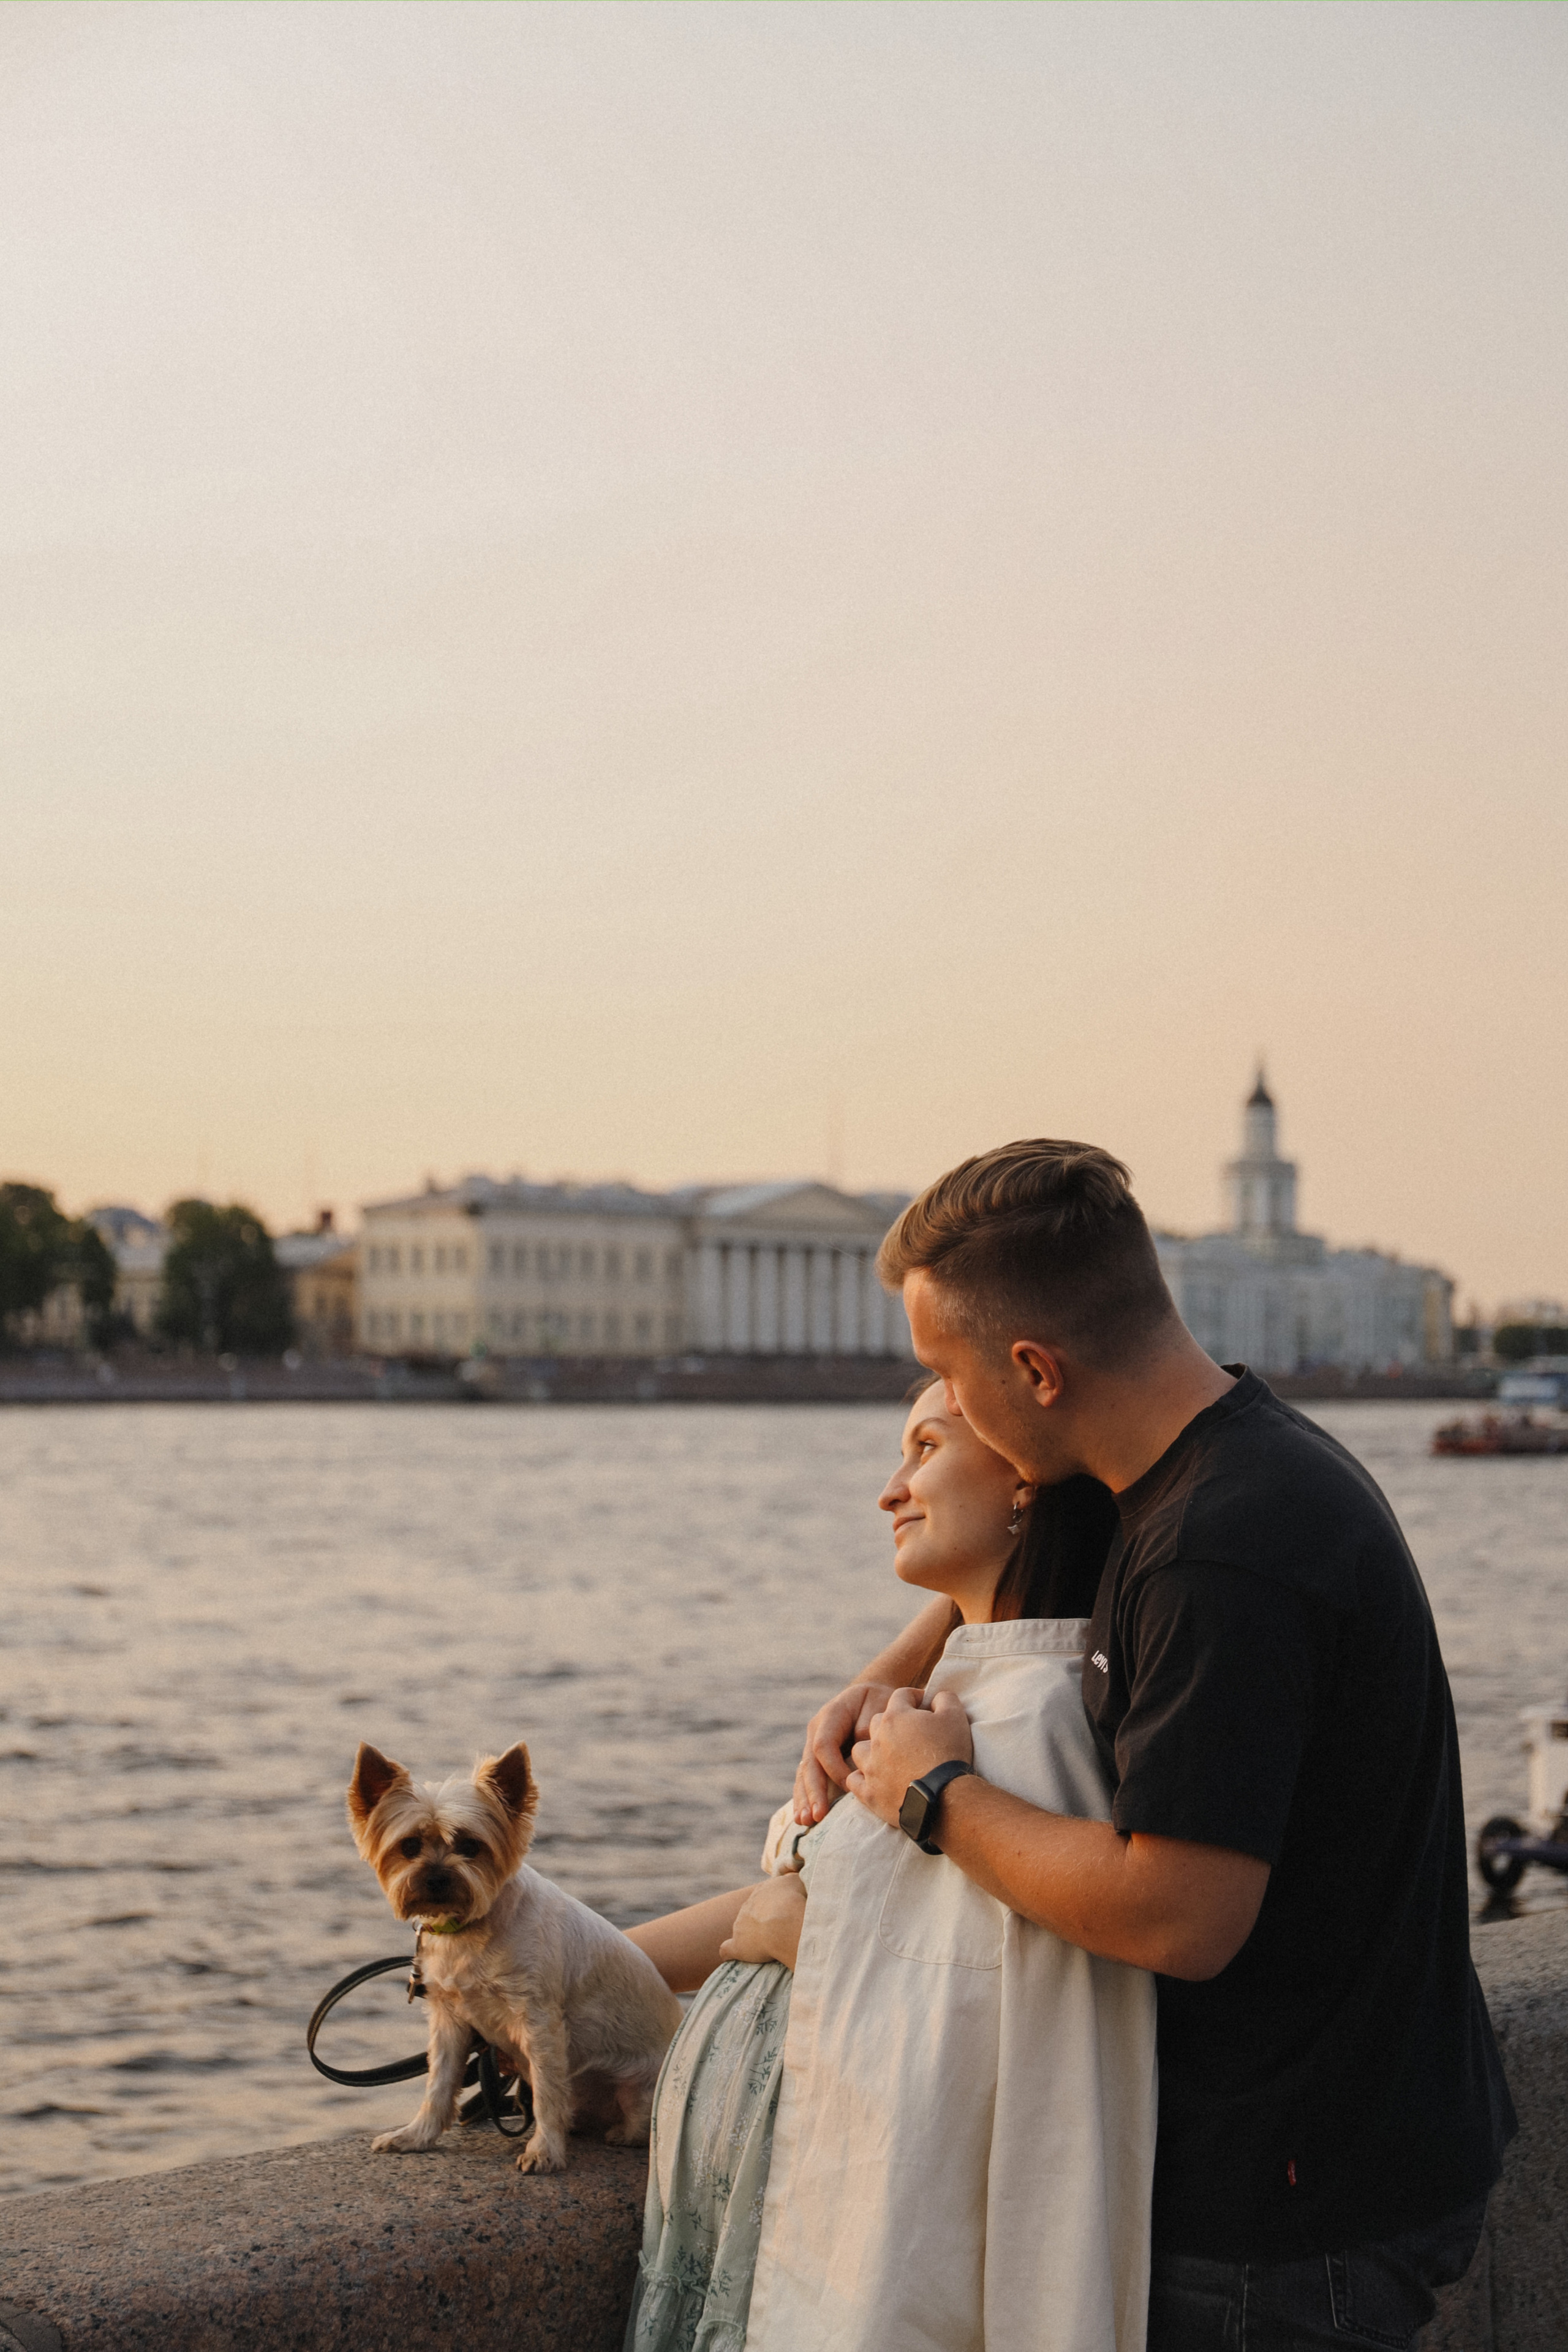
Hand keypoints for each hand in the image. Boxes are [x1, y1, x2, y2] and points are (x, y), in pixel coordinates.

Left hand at [718, 1870, 807, 1969]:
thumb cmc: (796, 1902)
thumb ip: (792, 1881)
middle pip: (754, 1911)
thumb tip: (793, 1883)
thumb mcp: (797, 1882)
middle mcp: (749, 1904)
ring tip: (769, 1946)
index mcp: (764, 1890)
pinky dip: (729, 1952)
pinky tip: (732, 1957)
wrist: (785, 1922)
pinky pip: (727, 1949)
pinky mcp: (737, 1945)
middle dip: (764, 1920)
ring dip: (751, 1936)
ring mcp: (740, 1924)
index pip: (766, 1896)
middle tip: (781, 1931)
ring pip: (742, 1928)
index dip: (775, 1906)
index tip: (785, 1914)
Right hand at [794, 1682, 897, 1823]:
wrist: (869, 1696)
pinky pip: (807, 1779)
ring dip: (804, 1799)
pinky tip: (803, 1818)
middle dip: (813, 1791)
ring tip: (805, 1821)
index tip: (851, 1785)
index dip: (834, 1767)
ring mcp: (813, 1745)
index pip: (824, 1744)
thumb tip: (859, 1750)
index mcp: (831, 1715)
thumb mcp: (878, 1703)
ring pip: (804, 1774)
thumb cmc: (877, 1702)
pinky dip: (804, 1798)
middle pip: (810, 1763)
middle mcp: (816, 1731)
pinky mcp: (816, 1759)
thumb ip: (868, 1725)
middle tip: (817, 1815)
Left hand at [847, 1686, 974, 1829]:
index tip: (925, 1707)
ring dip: (871, 1749)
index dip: (915, 1698)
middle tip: (910, 1733)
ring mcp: (871, 1767)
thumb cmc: (949, 1754)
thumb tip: (936, 1697)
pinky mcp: (870, 1793)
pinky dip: (861, 1778)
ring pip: (860, 1750)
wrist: (944, 1798)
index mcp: (895, 1717)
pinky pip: (854, 1780)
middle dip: (892, 1723)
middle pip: (877, 1721)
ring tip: (888, 1756)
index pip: (901, 1697)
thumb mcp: (956, 1717)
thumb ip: (944, 1698)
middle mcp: (877, 1739)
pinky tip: (873, 1779)